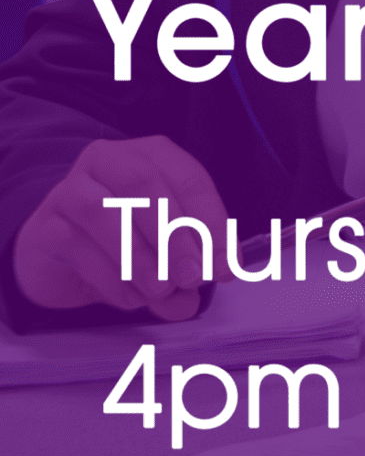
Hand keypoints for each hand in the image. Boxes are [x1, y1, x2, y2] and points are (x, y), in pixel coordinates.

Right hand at [13, 137, 227, 320]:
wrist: (54, 251)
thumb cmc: (119, 237)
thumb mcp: (161, 249)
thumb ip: (181, 271)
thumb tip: (191, 301)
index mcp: (149, 154)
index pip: (189, 178)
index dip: (213, 222)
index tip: (228, 264)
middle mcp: (108, 160)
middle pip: (145, 186)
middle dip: (176, 235)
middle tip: (194, 276)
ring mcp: (70, 189)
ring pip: (108, 213)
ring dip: (142, 257)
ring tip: (162, 289)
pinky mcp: (45, 225)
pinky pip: (79, 248)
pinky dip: (111, 277)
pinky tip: (130, 297)